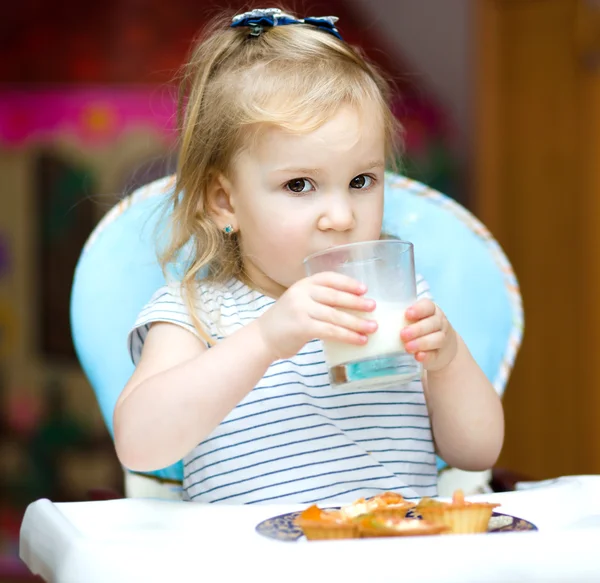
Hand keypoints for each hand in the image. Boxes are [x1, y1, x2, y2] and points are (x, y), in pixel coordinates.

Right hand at [257, 272, 376, 359]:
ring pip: (335, 315)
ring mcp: (301, 310)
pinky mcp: (302, 327)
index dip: (348, 283)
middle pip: (335, 296)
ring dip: (357, 322)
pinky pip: (330, 331)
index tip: (364, 289)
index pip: (329, 278)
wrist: (262, 338)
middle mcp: (301, 293)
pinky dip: (347, 336)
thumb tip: (352, 305)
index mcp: (303, 284)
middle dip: (357, 303)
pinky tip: (359, 340)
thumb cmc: (286, 322)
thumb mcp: (299, 302)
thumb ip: (318, 299)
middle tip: (373, 307)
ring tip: (372, 327)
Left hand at [400, 299, 457, 371]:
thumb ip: (401, 318)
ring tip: (407, 347)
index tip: (407, 314)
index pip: (428, 306)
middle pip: (433, 323)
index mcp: (431, 311)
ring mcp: (442, 338)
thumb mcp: (414, 320)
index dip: (419, 309)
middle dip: (417, 329)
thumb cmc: (421, 329)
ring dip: (421, 343)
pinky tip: (418, 357)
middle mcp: (439, 322)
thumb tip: (375, 321)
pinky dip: (427, 356)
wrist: (441, 349)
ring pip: (437, 338)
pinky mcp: (440, 354)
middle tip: (403, 334)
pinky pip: (436, 354)